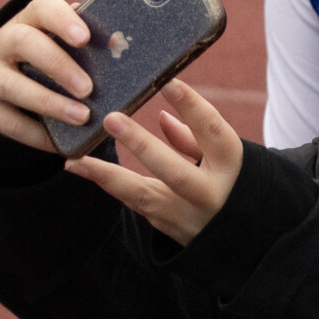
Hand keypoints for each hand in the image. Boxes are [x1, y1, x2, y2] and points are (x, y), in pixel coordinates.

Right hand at [0, 0, 94, 151]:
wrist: (8, 69)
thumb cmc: (55, 49)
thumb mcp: (70, 38)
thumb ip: (91, 40)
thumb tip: (122, 44)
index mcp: (32, 17)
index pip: (44, 9)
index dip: (64, 21)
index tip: (85, 38)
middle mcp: (4, 41)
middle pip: (25, 44)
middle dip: (58, 66)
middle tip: (88, 88)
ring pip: (11, 86)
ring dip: (48, 103)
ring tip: (81, 117)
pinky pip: (7, 122)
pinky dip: (36, 134)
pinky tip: (61, 143)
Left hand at [65, 81, 243, 245]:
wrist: (242, 236)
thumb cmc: (232, 182)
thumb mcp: (223, 157)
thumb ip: (195, 137)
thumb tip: (162, 116)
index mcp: (232, 166)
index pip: (212, 131)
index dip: (191, 106)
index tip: (168, 82)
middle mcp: (209, 193)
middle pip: (173, 169)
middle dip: (141, 144)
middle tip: (112, 119)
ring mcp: (185, 214)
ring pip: (142, 194)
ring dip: (106, 175)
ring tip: (76, 159)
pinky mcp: (164, 226)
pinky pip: (133, 202)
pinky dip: (108, 183)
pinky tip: (81, 168)